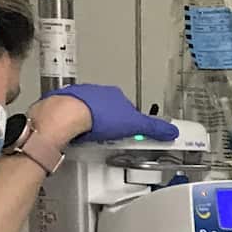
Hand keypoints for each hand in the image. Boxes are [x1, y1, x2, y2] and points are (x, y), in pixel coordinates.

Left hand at [38, 84, 178, 144]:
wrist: (66, 115)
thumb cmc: (98, 115)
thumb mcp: (134, 125)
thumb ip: (153, 128)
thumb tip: (171, 130)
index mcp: (114, 95)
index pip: (127, 108)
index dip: (129, 121)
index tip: (130, 132)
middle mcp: (96, 93)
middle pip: (106, 108)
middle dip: (109, 122)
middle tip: (111, 138)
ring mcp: (77, 99)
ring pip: (87, 111)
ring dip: (90, 122)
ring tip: (93, 138)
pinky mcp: (61, 108)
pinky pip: (69, 117)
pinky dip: (73, 125)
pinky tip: (76, 136)